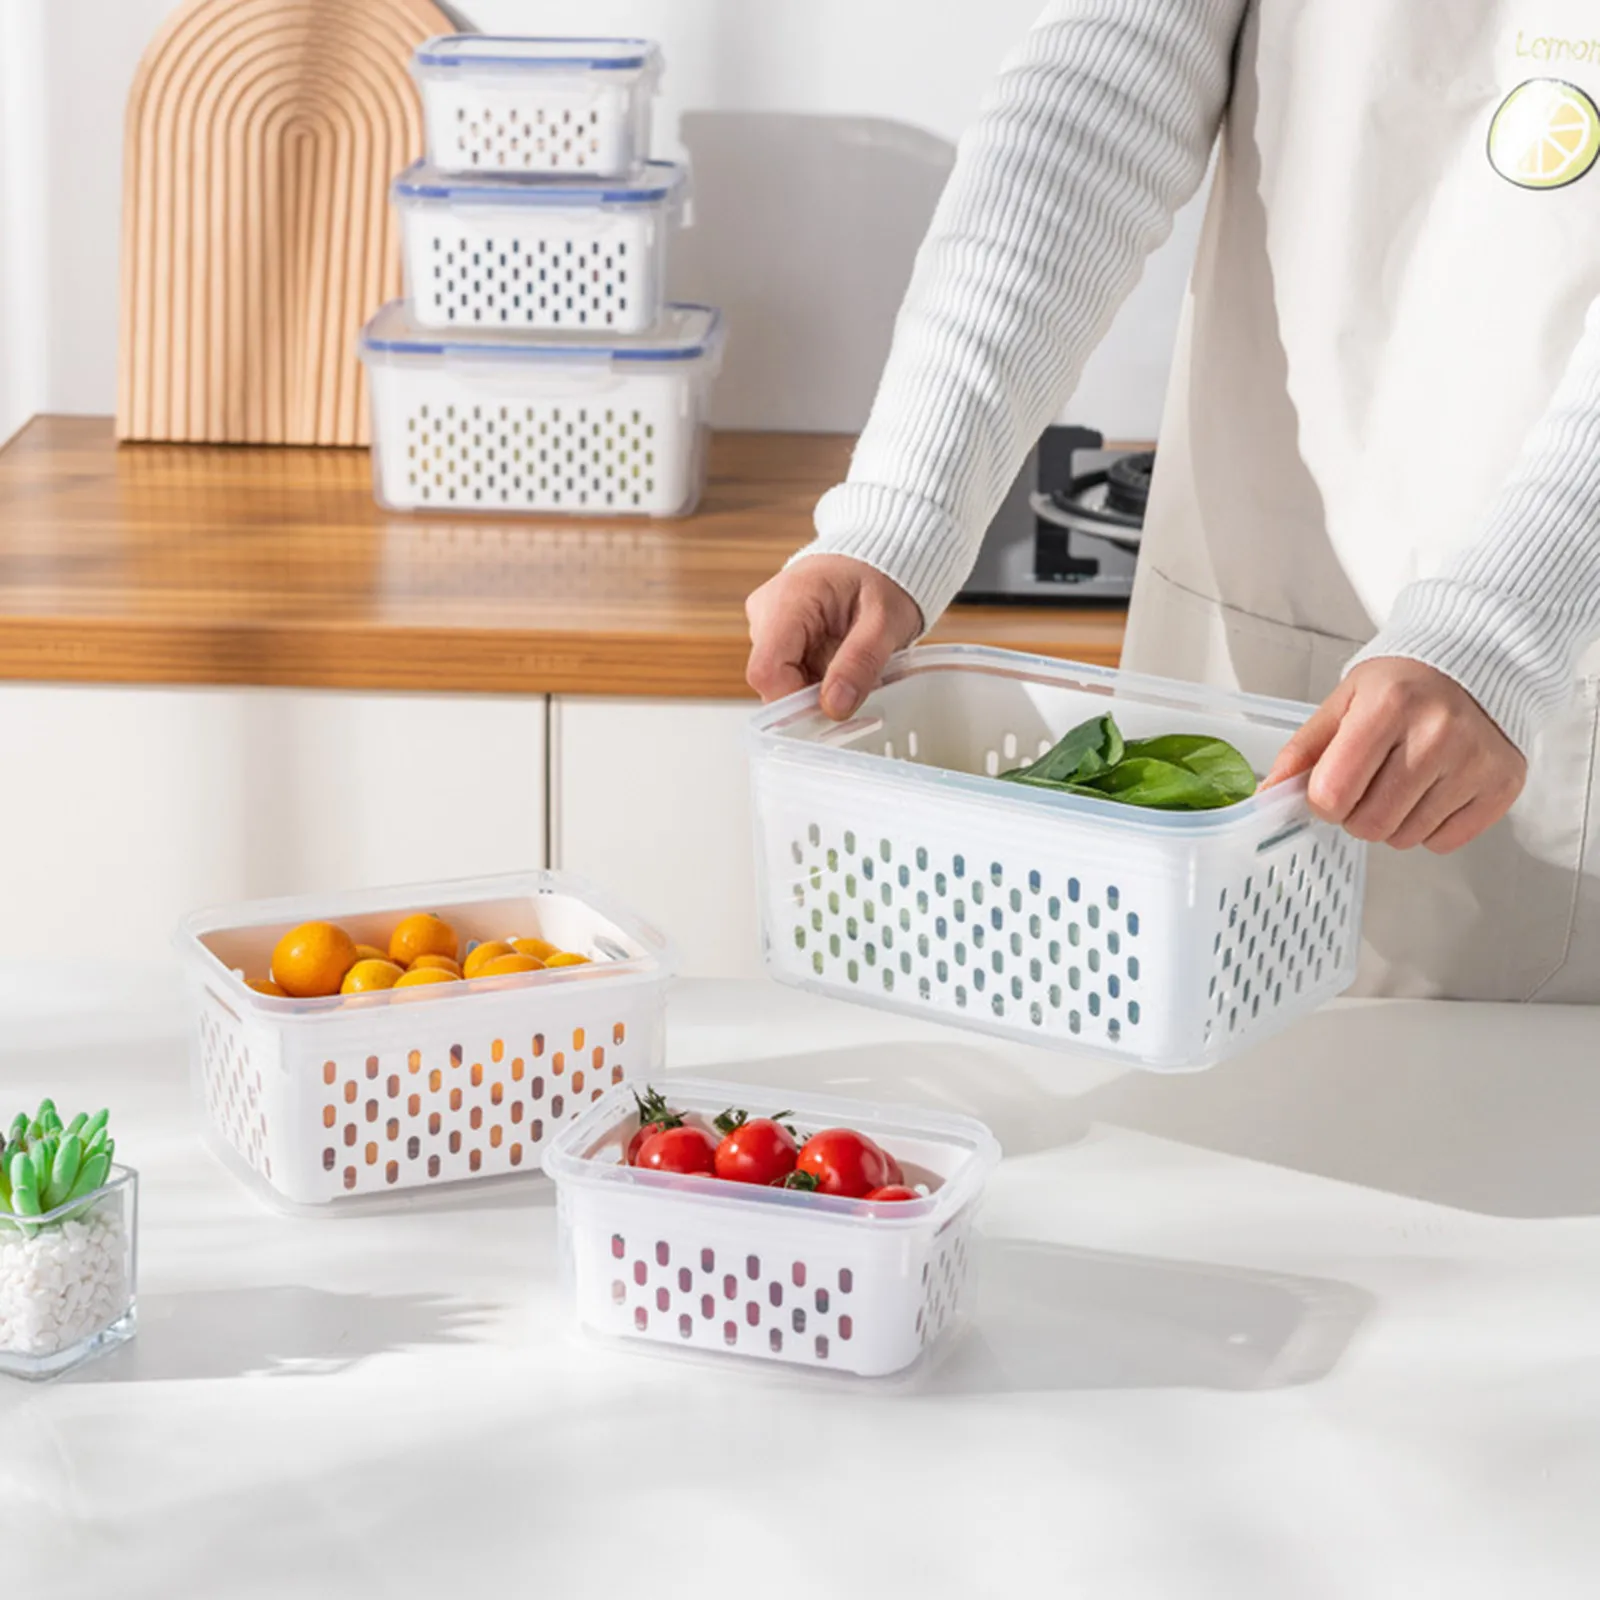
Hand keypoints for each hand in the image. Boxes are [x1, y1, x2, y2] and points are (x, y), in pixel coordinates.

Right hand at [745, 555, 922, 718]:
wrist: (878, 558)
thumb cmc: (882, 578)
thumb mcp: (885, 621)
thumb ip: (861, 662)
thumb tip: (834, 707)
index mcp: (788, 599)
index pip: (766, 670)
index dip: (794, 701)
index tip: (834, 708)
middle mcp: (765, 611)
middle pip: (772, 679)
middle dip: (812, 694)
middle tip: (853, 682)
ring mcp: (767, 623)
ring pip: (780, 680)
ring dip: (817, 686)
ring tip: (850, 663)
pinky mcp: (775, 635)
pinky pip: (788, 672)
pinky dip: (816, 678)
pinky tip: (838, 661)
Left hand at [1263, 658, 1525, 851]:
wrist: (1480, 664)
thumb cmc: (1405, 684)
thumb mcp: (1344, 701)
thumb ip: (1303, 750)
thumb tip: (1269, 794)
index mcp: (1389, 706)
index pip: (1333, 793)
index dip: (1323, 800)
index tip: (1332, 785)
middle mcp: (1437, 734)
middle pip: (1369, 824)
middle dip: (1356, 814)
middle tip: (1369, 784)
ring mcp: (1475, 763)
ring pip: (1405, 838)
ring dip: (1393, 822)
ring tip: (1403, 782)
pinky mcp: (1502, 786)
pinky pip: (1443, 842)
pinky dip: (1430, 828)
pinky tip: (1434, 791)